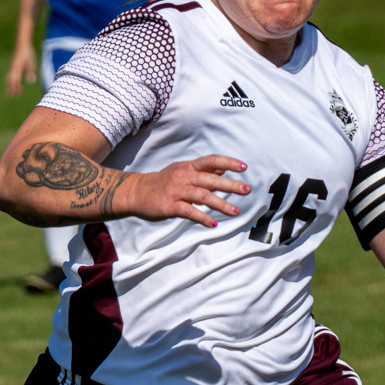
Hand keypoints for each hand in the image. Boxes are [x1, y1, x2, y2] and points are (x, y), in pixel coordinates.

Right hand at [5, 40, 37, 96]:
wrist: (22, 43)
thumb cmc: (27, 52)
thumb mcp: (31, 62)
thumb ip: (30, 71)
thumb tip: (32, 81)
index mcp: (17, 68)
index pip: (16, 81)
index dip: (16, 88)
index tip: (17, 94)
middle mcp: (13, 68)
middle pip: (10, 80)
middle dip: (10, 88)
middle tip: (10, 96)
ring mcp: (12, 66)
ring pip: (9, 78)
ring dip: (10, 84)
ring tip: (10, 90)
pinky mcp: (13, 65)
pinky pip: (11, 74)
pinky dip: (11, 79)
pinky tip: (14, 81)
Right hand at [122, 154, 250, 227]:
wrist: (137, 192)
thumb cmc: (163, 181)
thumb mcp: (182, 170)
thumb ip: (202, 170)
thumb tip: (223, 169)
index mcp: (188, 167)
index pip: (211, 161)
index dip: (228, 163)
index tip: (244, 167)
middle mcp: (184, 177)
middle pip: (211, 179)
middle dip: (230, 185)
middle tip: (246, 190)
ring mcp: (177, 191)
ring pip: (203, 197)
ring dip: (221, 204)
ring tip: (235, 212)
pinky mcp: (171, 206)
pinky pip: (189, 212)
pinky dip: (202, 218)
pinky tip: (213, 224)